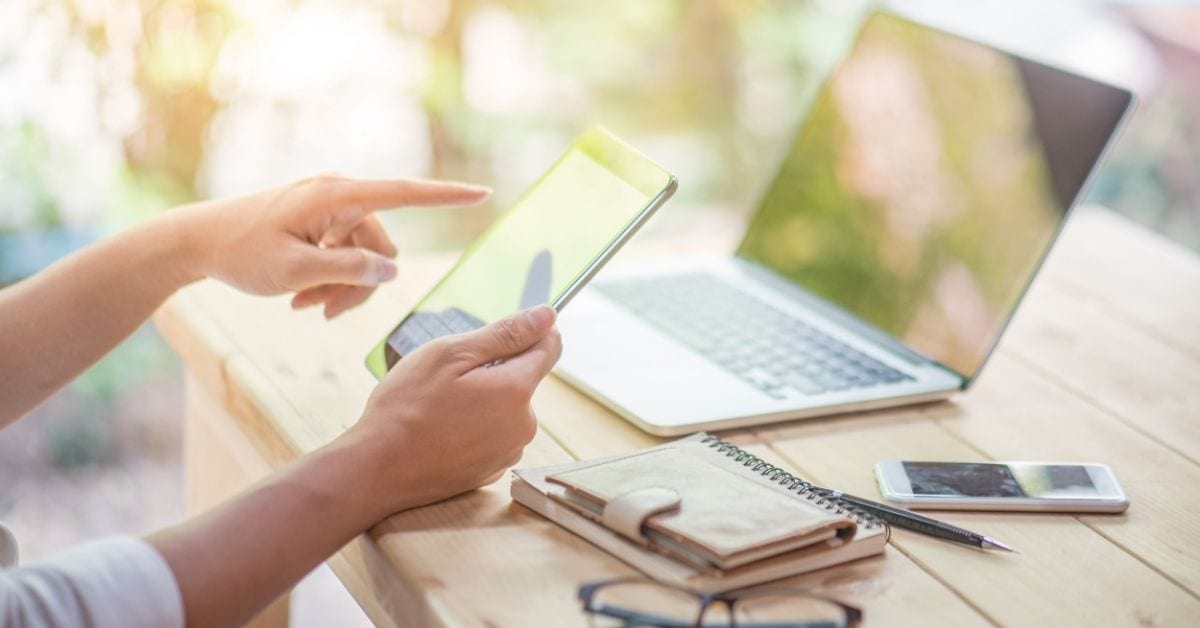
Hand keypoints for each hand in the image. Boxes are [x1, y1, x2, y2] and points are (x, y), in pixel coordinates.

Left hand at [180, 174, 488, 316]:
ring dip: (341, 286)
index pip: (405, 194)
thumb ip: (348, 270)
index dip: (447, 196)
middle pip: (381, 245)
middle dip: (359, 283)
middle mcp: (339, 193)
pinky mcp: (320, 219)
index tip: (484, 193)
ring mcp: (329, 206)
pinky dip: (329, 278)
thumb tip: (392, 269)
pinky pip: (345, 252)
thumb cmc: (241, 253)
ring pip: (364, 256)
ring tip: (306, 308)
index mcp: (336, 195)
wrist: (197, 242)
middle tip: (321, 313)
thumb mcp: (296, 271)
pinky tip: (301, 298)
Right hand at [345, 305, 561, 516]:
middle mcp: (523, 425)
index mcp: (516, 390)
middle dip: (495, 369)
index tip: (502, 333)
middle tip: (450, 377)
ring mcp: (508, 452)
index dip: (531, 332)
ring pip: (507, 408)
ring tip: (442, 407)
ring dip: (484, 400)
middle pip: (523, 379)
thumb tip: (547, 316)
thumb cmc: (407, 406)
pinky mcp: (492, 470)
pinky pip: (493, 435)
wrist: (378, 469)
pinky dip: (475, 427)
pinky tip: (442, 431)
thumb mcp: (450, 354)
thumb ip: (504, 334)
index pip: (549, 348)